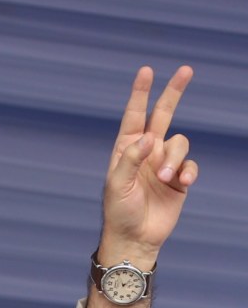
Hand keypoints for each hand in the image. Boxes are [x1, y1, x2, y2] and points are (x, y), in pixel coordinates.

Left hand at [100, 65, 196, 263]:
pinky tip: (182, 183)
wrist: (135, 237)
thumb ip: (131, 157)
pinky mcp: (180, 178)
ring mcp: (164, 163)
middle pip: (163, 115)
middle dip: (173, 93)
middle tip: (186, 70)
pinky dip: (188, 171)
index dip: (140, 93)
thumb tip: (149, 136)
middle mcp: (147, 152)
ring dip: (174, 159)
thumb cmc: (119, 212)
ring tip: (164, 179)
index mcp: (126, 149)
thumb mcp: (117, 184)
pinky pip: (190, 164)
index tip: (146, 71)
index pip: (134, 116)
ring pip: (180, 142)